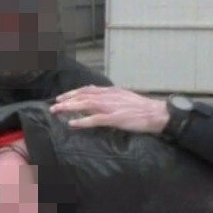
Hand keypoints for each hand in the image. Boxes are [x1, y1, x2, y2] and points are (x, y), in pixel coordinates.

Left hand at [50, 85, 169, 133]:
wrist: (158, 113)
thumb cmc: (143, 108)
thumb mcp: (124, 96)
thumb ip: (109, 95)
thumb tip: (93, 91)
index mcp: (112, 91)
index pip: (88, 89)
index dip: (73, 93)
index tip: (61, 97)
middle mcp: (110, 96)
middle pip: (83, 95)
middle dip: (67, 99)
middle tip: (54, 105)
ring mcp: (112, 107)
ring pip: (86, 104)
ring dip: (70, 107)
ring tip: (58, 111)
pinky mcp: (116, 118)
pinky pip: (96, 119)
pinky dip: (83, 121)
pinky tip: (72, 123)